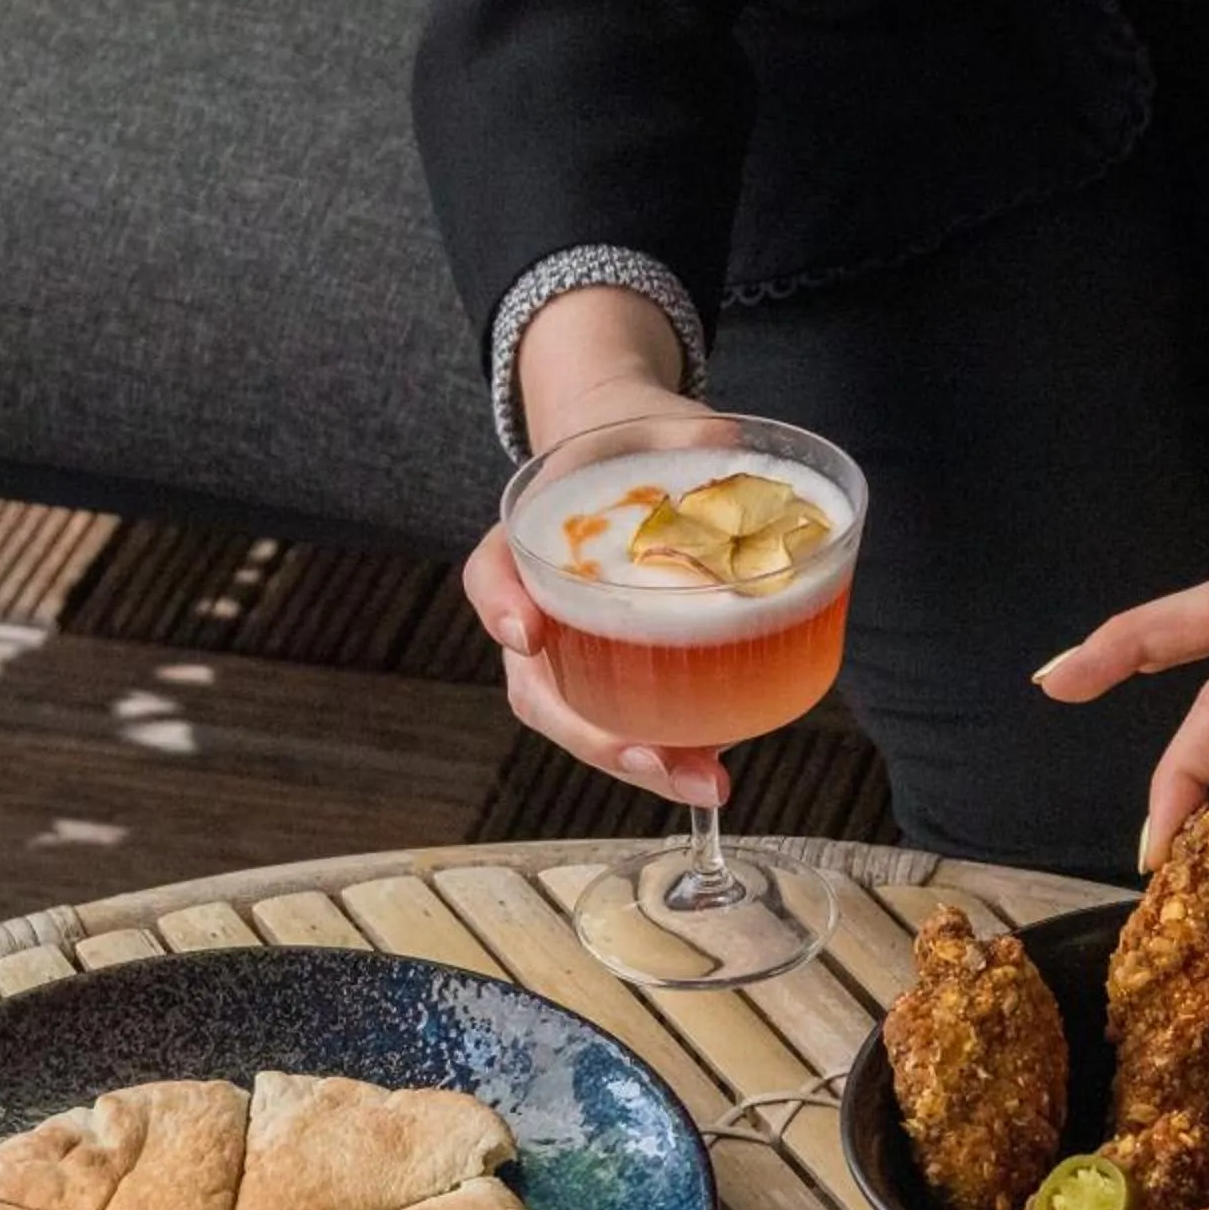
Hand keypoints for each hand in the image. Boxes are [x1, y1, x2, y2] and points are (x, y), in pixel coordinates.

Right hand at [462, 289, 731, 808]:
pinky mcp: (622, 672)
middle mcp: (542, 608)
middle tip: (651, 760)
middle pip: (539, 688)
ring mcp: (576, 650)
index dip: (500, 605)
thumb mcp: (656, 425)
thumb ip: (684, 435)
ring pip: (584, 723)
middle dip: (594, 736)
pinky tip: (715, 771)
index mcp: (532, 539)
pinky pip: (631, 724)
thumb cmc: (637, 445)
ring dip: (639, 764)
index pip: (492, 572)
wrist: (635, 460)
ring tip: (703, 784)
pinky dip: (670, 753)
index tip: (526, 633)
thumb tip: (716, 445)